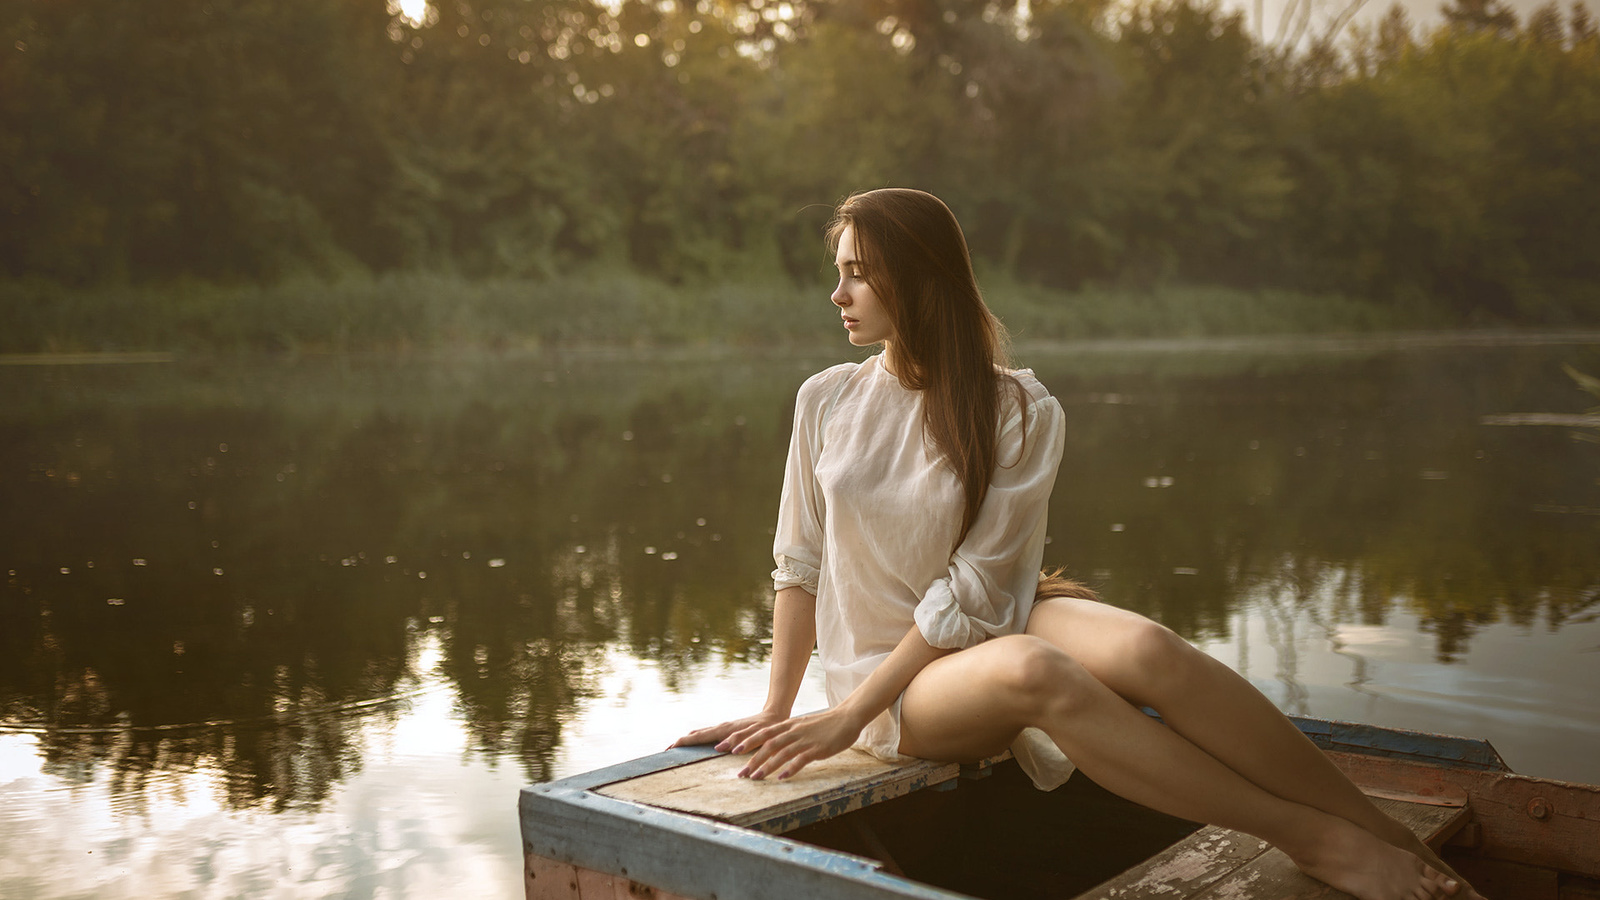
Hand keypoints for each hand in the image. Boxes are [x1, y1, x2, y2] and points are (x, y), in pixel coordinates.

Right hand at [669, 710, 789, 751]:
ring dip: (688, 741)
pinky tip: (696, 745)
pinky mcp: (727, 731)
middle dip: (680, 742)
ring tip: (676, 749)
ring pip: (701, 733)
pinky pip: (708, 735)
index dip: (683, 742)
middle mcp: (721, 728)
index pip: (698, 737)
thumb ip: (737, 741)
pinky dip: (698, 739)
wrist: (773, 717)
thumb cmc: (765, 729)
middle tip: (666, 752)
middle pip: (695, 734)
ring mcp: (723, 729)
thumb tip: (719, 748)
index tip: (669, 748)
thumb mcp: (753, 736)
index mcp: (724, 730)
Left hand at [734, 708, 863, 780]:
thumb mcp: (803, 726)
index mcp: (789, 725)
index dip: (748, 741)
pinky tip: (782, 778)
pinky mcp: (817, 749)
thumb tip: (774, 744)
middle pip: (768, 744)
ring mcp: (805, 740)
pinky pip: (801, 759)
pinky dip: (790, 769)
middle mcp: (794, 731)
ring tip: (755, 778)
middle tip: (741, 773)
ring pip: (781, 753)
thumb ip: (789, 733)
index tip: (733, 750)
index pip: (764, 732)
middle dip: (752, 759)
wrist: (846, 718)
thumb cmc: (825, 724)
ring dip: (767, 766)